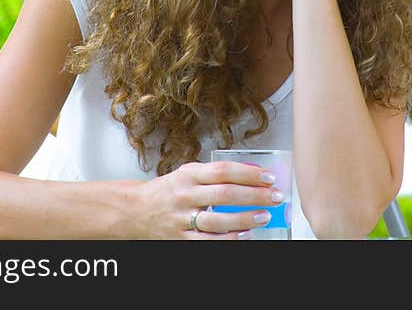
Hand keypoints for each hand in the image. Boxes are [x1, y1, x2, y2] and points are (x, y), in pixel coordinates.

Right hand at [133, 160, 283, 238]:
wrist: (136, 210)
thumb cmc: (169, 190)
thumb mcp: (187, 173)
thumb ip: (214, 174)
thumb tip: (251, 175)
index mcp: (188, 174)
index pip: (223, 171)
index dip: (248, 173)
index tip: (269, 176)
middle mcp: (185, 195)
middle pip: (224, 194)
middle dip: (254, 195)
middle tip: (275, 196)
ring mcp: (182, 218)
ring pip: (217, 220)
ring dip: (245, 218)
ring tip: (264, 215)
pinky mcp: (180, 238)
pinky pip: (208, 240)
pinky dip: (229, 239)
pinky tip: (245, 234)